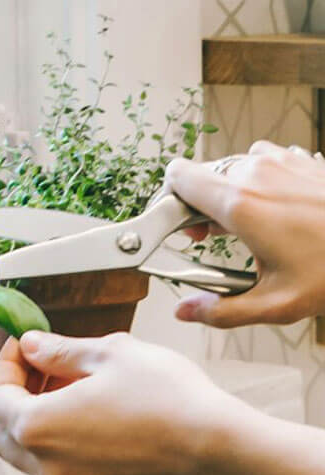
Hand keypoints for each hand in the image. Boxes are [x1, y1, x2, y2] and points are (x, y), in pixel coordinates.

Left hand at [0, 331, 244, 474]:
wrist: (220, 447)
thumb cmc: (168, 400)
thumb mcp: (108, 354)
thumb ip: (59, 351)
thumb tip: (32, 346)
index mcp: (37, 428)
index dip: (5, 364)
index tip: (24, 344)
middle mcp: (46, 463)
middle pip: (4, 428)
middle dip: (16, 391)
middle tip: (42, 362)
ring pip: (29, 449)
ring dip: (36, 414)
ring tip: (70, 380)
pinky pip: (59, 460)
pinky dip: (60, 433)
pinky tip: (90, 404)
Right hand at [166, 142, 324, 326]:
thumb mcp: (276, 304)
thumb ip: (221, 311)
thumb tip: (187, 312)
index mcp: (239, 204)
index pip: (179, 177)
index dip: (169, 201)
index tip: (178, 225)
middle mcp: (257, 173)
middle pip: (204, 176)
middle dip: (200, 205)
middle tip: (212, 238)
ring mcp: (284, 162)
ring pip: (235, 168)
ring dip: (231, 191)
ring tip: (244, 225)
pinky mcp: (305, 162)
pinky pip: (266, 162)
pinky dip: (260, 182)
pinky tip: (275, 211)